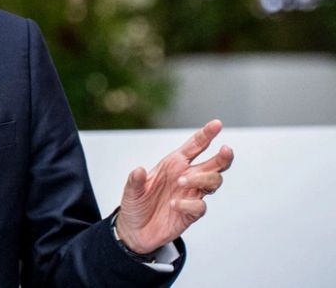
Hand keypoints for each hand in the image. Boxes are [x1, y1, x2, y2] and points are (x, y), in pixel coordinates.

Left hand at [115, 119, 233, 254]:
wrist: (135, 231)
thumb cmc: (136, 204)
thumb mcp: (131, 191)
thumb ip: (135, 180)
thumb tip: (139, 170)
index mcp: (173, 164)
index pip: (195, 146)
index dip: (206, 135)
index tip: (217, 124)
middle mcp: (186, 176)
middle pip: (214, 164)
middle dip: (223, 156)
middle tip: (225, 150)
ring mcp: (191, 194)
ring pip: (213, 182)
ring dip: (201, 179)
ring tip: (180, 182)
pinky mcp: (191, 213)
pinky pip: (200, 205)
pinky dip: (189, 203)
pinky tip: (175, 204)